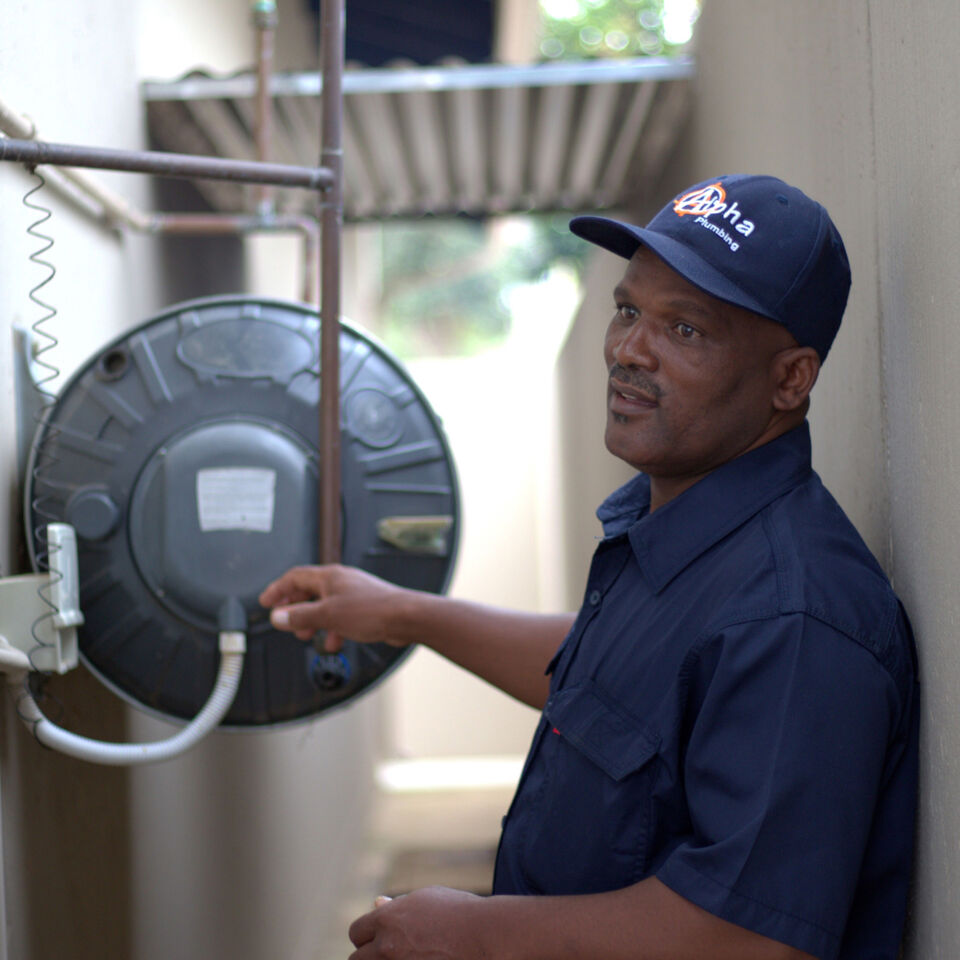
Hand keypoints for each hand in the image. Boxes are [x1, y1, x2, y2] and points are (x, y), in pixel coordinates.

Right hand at [258, 564, 411, 652]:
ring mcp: (354, 593)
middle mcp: (341, 581)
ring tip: (308, 635)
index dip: (278, 589)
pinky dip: (333, 628)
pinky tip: (336, 641)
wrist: (406, 617)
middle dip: (295, 608)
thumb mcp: (328, 616)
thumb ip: (300, 617)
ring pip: (325, 606)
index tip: (266, 602)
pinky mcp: (365, 607)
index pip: (295, 577)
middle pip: (309, 591)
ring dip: (314, 621)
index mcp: (329, 576)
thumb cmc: (373, 610)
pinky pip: (341, 616)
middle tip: (286, 622)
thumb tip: (278, 617)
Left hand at [348, 886, 486, 959]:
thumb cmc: (459, 913)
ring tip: (406, 956)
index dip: (368, 935)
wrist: (486, 936)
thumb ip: (397, 906)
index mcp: (387, 920)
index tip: (381, 937)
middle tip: (391, 953)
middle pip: (357, 959)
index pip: (356, 932)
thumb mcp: (425, 900)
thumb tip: (376, 904)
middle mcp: (386, 946)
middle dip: (369, 956)